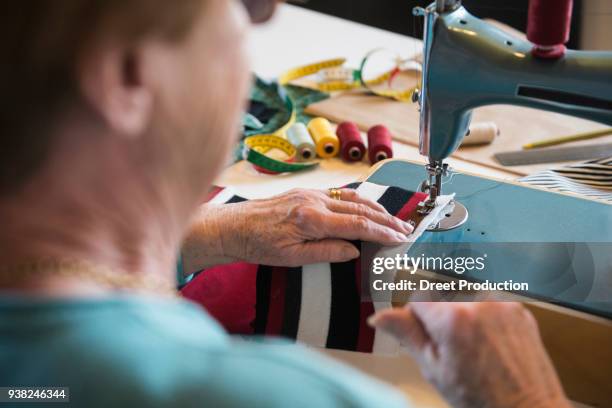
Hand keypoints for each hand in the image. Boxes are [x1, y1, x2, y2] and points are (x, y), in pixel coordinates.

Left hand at [182, 188, 413, 270]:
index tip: (400, 238)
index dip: (382, 232)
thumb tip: (355, 250)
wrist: (232, 227)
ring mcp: (310, 194)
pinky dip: (358, 201)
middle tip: (406, 229)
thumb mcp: (292, 258)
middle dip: (386, 219)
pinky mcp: (305, 192)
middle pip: (360, 209)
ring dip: (376, 208)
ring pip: (352, 198)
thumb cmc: (257, 245)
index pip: (357, 225)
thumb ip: (327, 252)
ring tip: (393, 219)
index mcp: (312, 219)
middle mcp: (314, 201)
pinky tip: (367, 207)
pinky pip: (339, 194)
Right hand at [369, 302, 570, 407]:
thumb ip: (407, 335)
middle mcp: (477, 302)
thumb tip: (381, 316)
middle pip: (442, 300)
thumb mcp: (434, 369)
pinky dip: (485, 321)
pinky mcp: (517, 309)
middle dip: (441, 321)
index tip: (426, 340)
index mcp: (451, 317)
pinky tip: (491, 347)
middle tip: (453, 353)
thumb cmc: (482, 399)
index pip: (417, 300)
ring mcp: (501, 304)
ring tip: (475, 352)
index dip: (416, 322)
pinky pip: (488, 306)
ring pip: (464, 303)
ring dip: (463, 319)